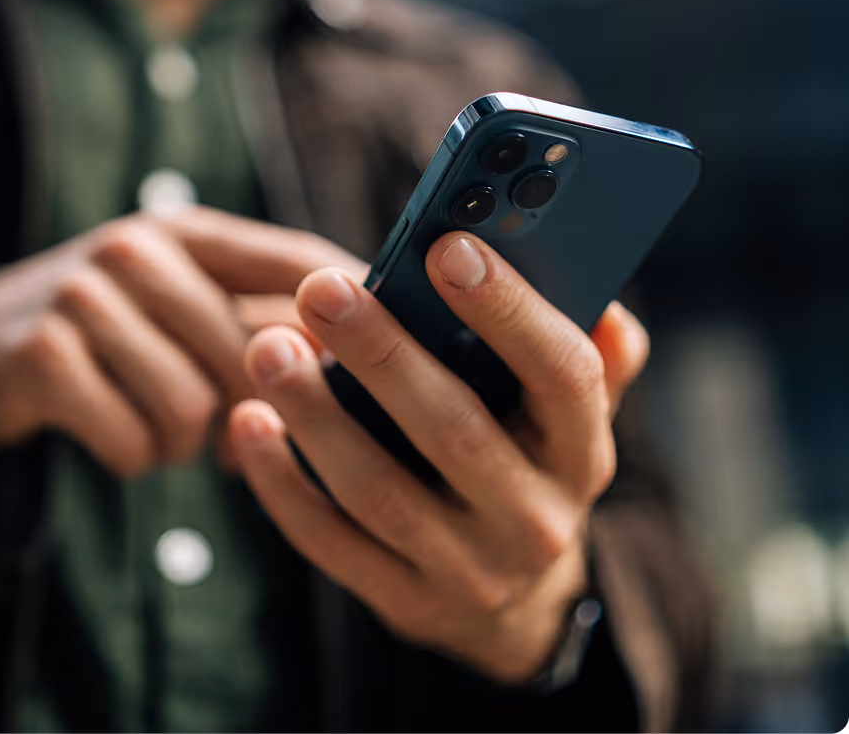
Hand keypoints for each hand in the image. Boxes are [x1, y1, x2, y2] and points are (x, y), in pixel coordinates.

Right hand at [0, 207, 364, 476]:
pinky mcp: (42, 355)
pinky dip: (136, 455)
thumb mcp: (183, 302)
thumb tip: (366, 361)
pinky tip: (120, 433)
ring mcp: (85, 294)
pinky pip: (135, 439)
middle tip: (230, 427)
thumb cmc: (113, 331)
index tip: (401, 351)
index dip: (356, 308)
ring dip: (187, 441)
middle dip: (252, 410)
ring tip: (166, 425)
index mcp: (191, 232)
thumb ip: (262, 320)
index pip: (301, 262)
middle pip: (254, 354)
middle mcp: (140, 247)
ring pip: (194, 407)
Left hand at [228, 232, 648, 681]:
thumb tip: (600, 301)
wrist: (515, 602)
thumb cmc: (529, 467)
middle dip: (383, 354)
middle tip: (322, 290)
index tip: (446, 248)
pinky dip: (283, 481)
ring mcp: (468, 571)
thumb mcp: (571, 417)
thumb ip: (592, 358)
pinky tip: (249, 421)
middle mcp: (535, 519)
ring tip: (268, 347)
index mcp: (582, 452)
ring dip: (316, 414)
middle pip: (455, 429)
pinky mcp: (404, 602)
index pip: (562, 375)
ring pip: (379, 489)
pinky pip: (331, 541)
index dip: (508, 310)